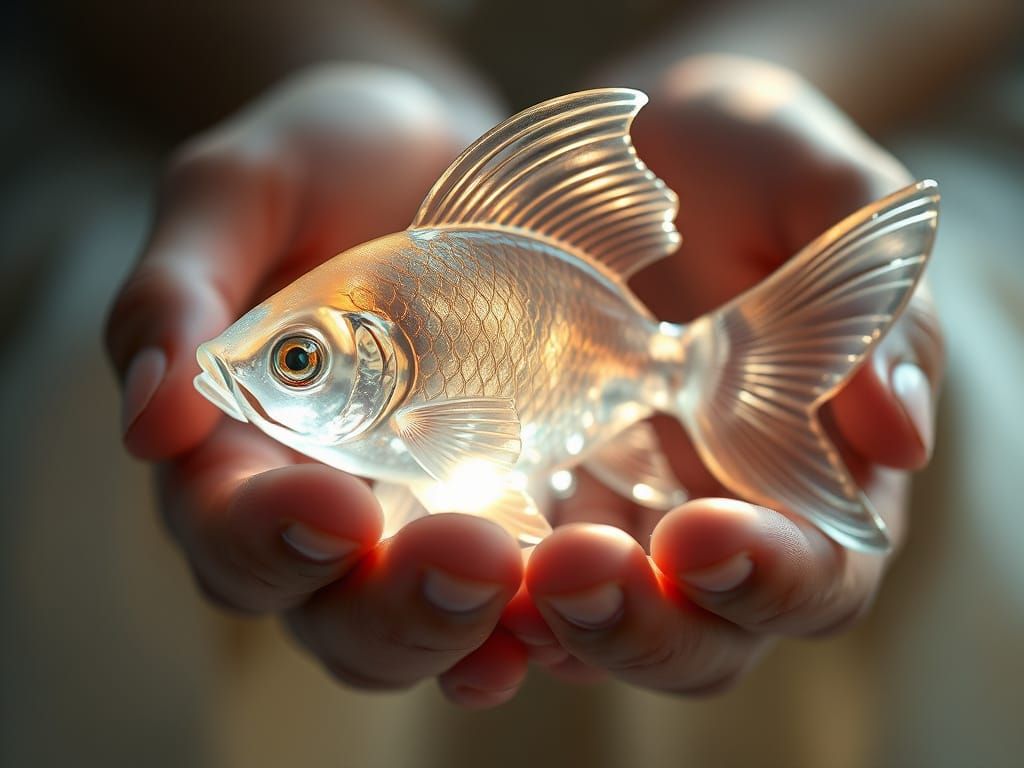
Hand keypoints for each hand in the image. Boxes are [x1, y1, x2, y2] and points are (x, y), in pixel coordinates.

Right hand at [106, 65, 529, 705]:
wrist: (448, 158)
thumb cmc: (329, 163)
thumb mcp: (242, 191)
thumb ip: (179, 289)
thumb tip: (146, 420)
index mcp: (236, 450)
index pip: (228, 532)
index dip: (267, 537)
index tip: (334, 504)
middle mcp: (327, 512)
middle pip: (334, 614)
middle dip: (394, 607)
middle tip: (468, 558)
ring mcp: (424, 519)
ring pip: (428, 624)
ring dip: (477, 624)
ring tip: (544, 582)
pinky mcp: (511, 505)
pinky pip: (526, 591)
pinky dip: (554, 610)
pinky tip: (598, 593)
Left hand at [503, 56, 943, 692]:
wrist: (629, 153)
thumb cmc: (742, 161)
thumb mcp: (815, 191)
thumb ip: (871, 299)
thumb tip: (900, 437)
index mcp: (813, 478)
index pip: (817, 576)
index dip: (772, 578)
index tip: (705, 535)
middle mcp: (714, 523)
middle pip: (698, 637)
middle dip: (643, 625)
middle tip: (581, 568)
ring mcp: (614, 518)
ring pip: (594, 627)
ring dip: (547, 624)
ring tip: (495, 574)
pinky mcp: (528, 494)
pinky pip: (502, 570)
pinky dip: (473, 588)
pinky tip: (424, 560)